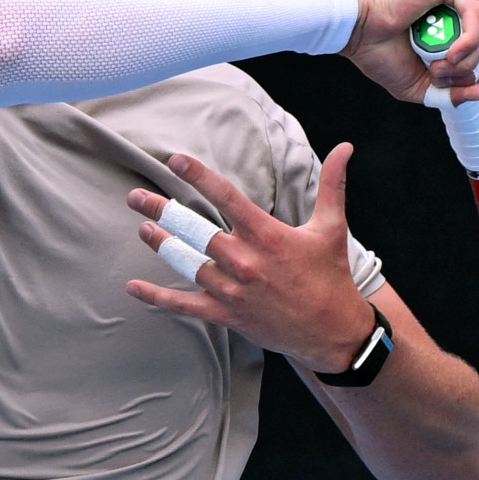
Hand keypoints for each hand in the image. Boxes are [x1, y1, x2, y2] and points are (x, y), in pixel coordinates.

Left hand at [126, 145, 373, 372]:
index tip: (174, 160)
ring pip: (185, 262)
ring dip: (160, 245)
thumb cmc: (330, 276)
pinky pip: (184, 304)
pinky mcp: (226, 314)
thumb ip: (331, 185)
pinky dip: (157, 297)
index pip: (226, 197)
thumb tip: (345, 147)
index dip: (198, 176)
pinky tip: (133, 287)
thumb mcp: (331, 228)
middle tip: (136, 197)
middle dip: (161, 210)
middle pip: (193, 229)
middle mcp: (244, 260)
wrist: (332, 331)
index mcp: (266, 235)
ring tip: (143, 228)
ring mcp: (232, 289)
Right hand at [346, 0, 478, 104]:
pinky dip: (468, 40)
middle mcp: (454, 7)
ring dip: (463, 60)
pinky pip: (475, 13)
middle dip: (472, 69)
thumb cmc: (378, 53)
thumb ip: (449, 94)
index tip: (474, 85)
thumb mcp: (419, 86)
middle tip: (439, 76)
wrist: (355, 30)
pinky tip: (450, 54)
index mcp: (449, 28)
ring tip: (435, 67)